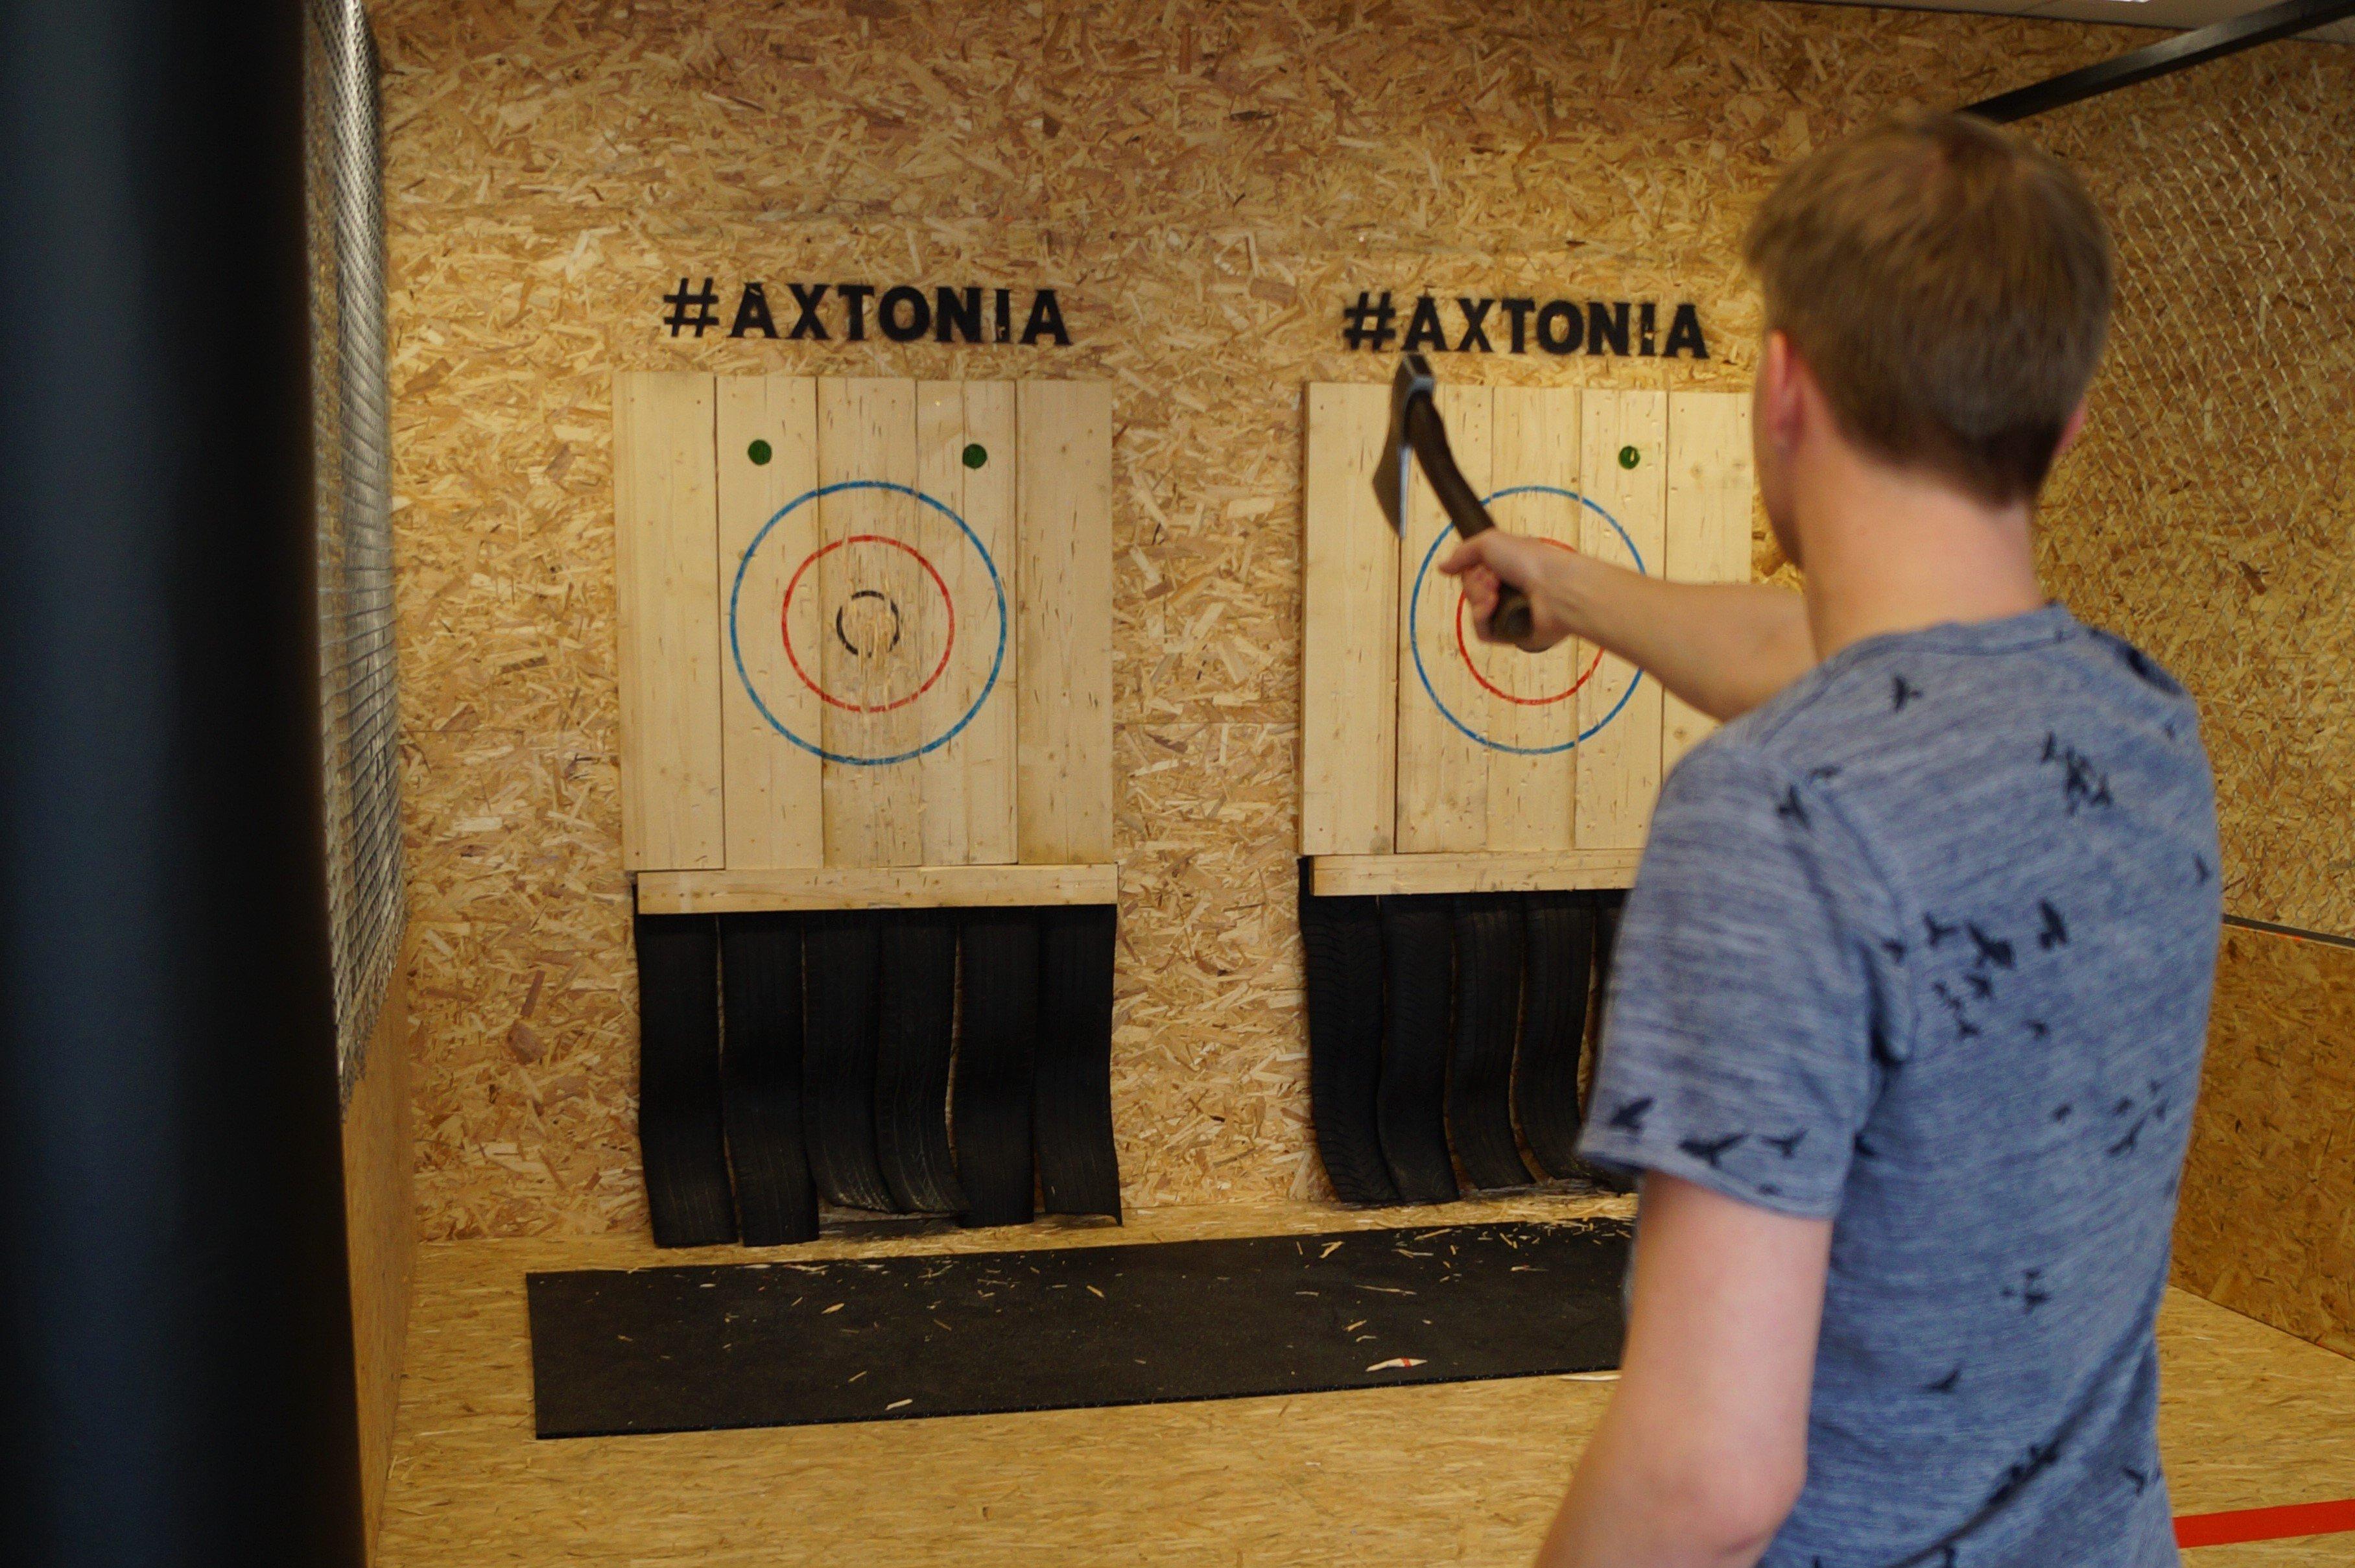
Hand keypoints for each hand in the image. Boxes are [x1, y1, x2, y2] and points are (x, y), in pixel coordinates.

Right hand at [1438, 530, 1576, 652]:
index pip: (1473, 573)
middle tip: (1493, 580)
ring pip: (1475, 611)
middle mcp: (1507, 589)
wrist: (1555, 589)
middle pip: (1471, 592)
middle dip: (1476, 585)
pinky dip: (1482, 619)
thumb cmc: (1528, 561)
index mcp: (1505, 567)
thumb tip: (1442, 567)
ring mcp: (1509, 612)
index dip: (1472, 571)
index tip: (1483, 567)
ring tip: (1495, 595)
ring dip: (1479, 600)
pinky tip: (1492, 610)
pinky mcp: (1511, 633)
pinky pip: (1483, 631)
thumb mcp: (1490, 541)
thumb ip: (1463, 552)